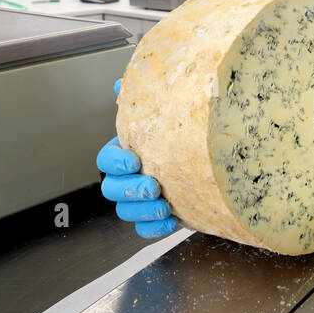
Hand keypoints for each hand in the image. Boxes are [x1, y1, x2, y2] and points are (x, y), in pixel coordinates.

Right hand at [96, 78, 179, 239]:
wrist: (208, 156)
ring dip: (143, 211)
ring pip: (126, 211)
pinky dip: (155, 228)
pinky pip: (145, 229)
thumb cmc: (180, 132)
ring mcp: (140, 199)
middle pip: (111, 189)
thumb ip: (143, 99)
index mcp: (125, 152)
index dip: (115, 162)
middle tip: (152, 186)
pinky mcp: (156, 217)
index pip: (106, 160)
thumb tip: (122, 83)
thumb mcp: (167, 110)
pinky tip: (173, 221)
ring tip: (165, 206)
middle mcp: (128, 177)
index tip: (134, 160)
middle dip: (129, 189)